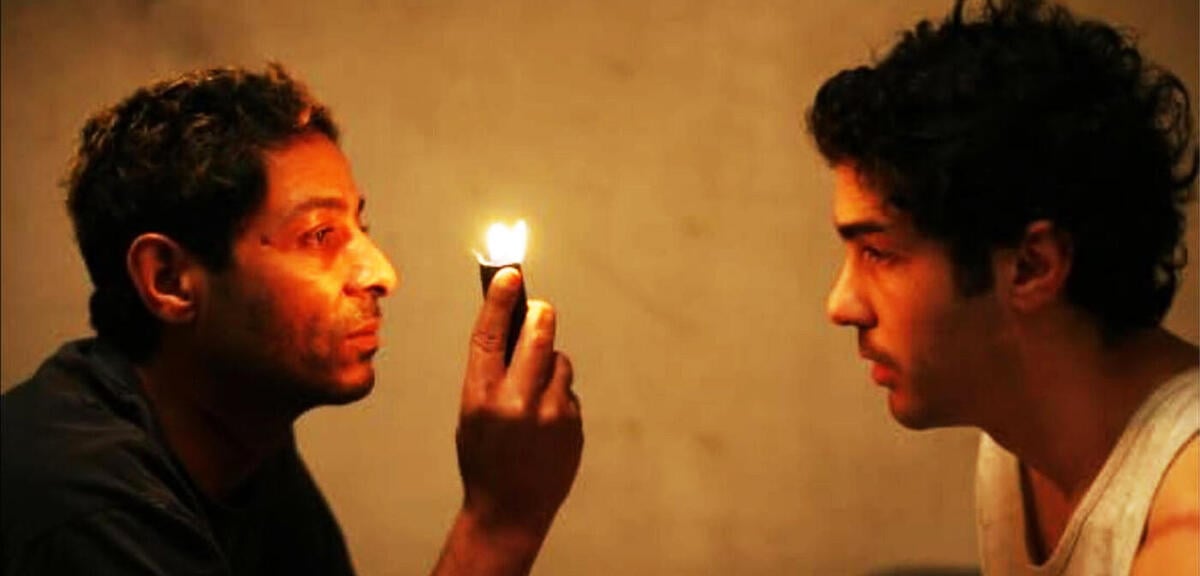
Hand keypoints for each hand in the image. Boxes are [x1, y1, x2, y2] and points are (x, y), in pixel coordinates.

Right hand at [441, 267, 581, 572]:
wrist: (509, 509)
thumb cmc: (484, 454)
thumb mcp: (472, 410)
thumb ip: (491, 370)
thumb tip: (513, 320)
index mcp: (480, 396)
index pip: (490, 334)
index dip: (499, 298)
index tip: (510, 272)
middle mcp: (517, 402)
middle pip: (538, 335)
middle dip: (539, 315)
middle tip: (538, 308)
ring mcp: (550, 415)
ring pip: (558, 361)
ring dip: (549, 363)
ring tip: (533, 391)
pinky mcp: (573, 426)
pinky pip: (569, 391)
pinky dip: (559, 395)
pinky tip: (545, 422)